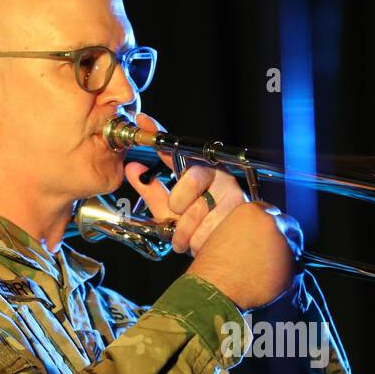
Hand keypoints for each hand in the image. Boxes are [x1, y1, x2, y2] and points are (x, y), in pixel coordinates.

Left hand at [123, 113, 248, 255]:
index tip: (143, 122)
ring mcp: (234, 194)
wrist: (226, 251)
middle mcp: (220, 176)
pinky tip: (203, 241)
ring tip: (188, 236)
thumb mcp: (169, 210)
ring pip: (196, 211)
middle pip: (191, 179)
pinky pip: (208, 230)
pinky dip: (198, 242)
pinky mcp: (242, 214)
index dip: (159, 134)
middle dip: (178, 204)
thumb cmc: (198, 227)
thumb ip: (151, 190)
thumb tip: (132, 168)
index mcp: (202, 170)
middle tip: (179, 215)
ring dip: (185, 232)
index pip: (178, 149)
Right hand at [185, 200, 301, 310]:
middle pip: (289, 225)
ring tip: (267, 270)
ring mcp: (283, 243)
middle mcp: (271, 222)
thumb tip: (259, 234)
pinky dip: (286, 275)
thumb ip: (247, 228)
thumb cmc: (213, 266)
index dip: (272, 223)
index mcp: (252, 211)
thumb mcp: (225, 233)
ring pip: (294, 247)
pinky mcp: (290, 265)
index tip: (271, 233)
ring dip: (286, 256)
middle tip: (277, 251)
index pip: (272, 211)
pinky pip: (294, 269)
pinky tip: (269, 281)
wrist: (215, 289)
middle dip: (286, 236)